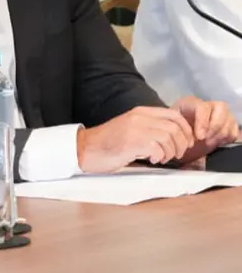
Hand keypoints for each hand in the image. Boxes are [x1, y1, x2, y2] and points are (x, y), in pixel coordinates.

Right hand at [77, 106, 195, 173]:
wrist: (85, 149)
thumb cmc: (108, 143)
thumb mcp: (131, 128)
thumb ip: (149, 127)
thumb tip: (174, 136)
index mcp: (140, 112)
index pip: (175, 115)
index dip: (186, 130)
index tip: (186, 143)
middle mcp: (139, 118)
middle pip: (175, 127)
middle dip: (181, 144)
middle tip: (176, 154)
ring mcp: (135, 129)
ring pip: (168, 138)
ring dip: (170, 152)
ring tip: (162, 158)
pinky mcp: (131, 142)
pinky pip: (157, 148)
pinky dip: (159, 157)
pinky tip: (151, 160)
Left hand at [170, 96, 239, 163]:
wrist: (182, 133)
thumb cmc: (176, 128)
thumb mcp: (173, 125)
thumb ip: (179, 127)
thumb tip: (188, 137)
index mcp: (192, 102)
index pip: (203, 107)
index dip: (203, 122)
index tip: (199, 137)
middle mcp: (210, 104)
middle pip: (221, 109)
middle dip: (214, 128)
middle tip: (205, 140)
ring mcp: (222, 113)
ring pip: (229, 121)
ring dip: (219, 135)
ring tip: (208, 142)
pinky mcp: (230, 123)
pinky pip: (233, 131)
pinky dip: (226, 139)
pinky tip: (215, 142)